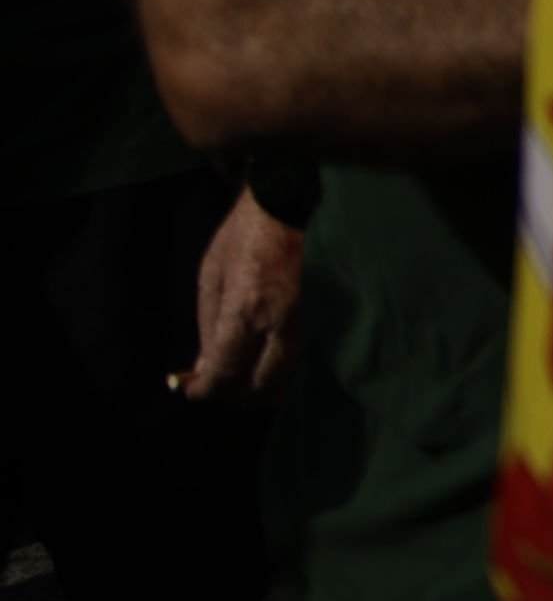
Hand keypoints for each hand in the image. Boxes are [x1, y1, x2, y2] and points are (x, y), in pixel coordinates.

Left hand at [177, 188, 301, 401]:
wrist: (289, 206)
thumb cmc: (241, 237)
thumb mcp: (210, 277)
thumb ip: (207, 327)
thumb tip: (204, 368)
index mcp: (245, 311)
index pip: (224, 371)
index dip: (204, 389)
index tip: (188, 390)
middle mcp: (278, 324)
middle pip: (258, 385)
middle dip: (231, 394)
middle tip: (210, 385)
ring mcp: (303, 322)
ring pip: (282, 377)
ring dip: (255, 387)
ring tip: (233, 378)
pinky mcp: (316, 318)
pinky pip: (296, 361)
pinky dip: (275, 373)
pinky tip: (258, 365)